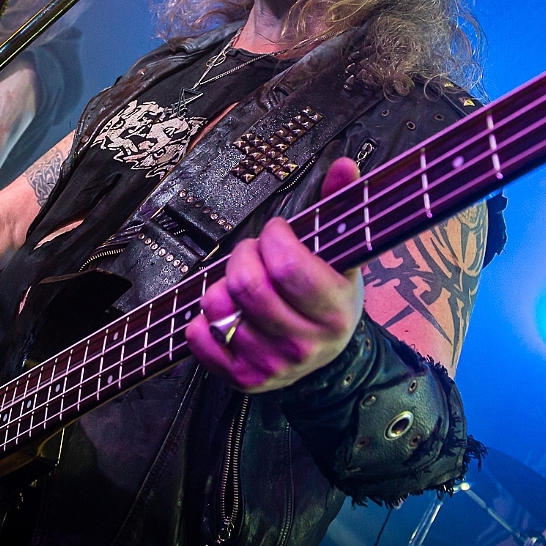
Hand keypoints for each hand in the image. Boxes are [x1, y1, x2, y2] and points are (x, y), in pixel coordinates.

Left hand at [186, 158, 364, 391]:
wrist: (326, 357)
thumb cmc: (329, 295)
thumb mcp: (342, 253)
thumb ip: (341, 204)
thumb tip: (344, 165)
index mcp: (334, 310)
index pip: (287, 266)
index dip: (273, 237)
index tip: (277, 232)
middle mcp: (305, 344)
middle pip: (247, 285)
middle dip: (243, 255)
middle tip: (253, 253)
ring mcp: (272, 365)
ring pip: (219, 307)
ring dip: (221, 283)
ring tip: (241, 283)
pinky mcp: (243, 379)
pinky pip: (200, 338)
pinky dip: (202, 319)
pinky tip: (226, 311)